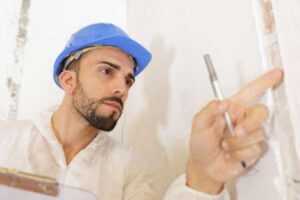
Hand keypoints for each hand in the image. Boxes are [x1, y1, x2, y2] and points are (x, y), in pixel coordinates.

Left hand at [186, 68, 283, 193]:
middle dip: (249, 124)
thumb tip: (224, 102)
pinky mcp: (253, 150)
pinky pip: (254, 149)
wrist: (204, 166)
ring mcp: (249, 135)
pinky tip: (229, 155)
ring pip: (257, 134)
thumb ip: (209, 110)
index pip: (250, 92)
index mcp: (232, 109)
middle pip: (261, 112)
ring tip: (224, 146)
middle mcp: (243, 119)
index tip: (277, 74)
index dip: (264, 82)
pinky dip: (238, 154)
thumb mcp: (198, 124)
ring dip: (237, 143)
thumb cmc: (200, 143)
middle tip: (236, 131)